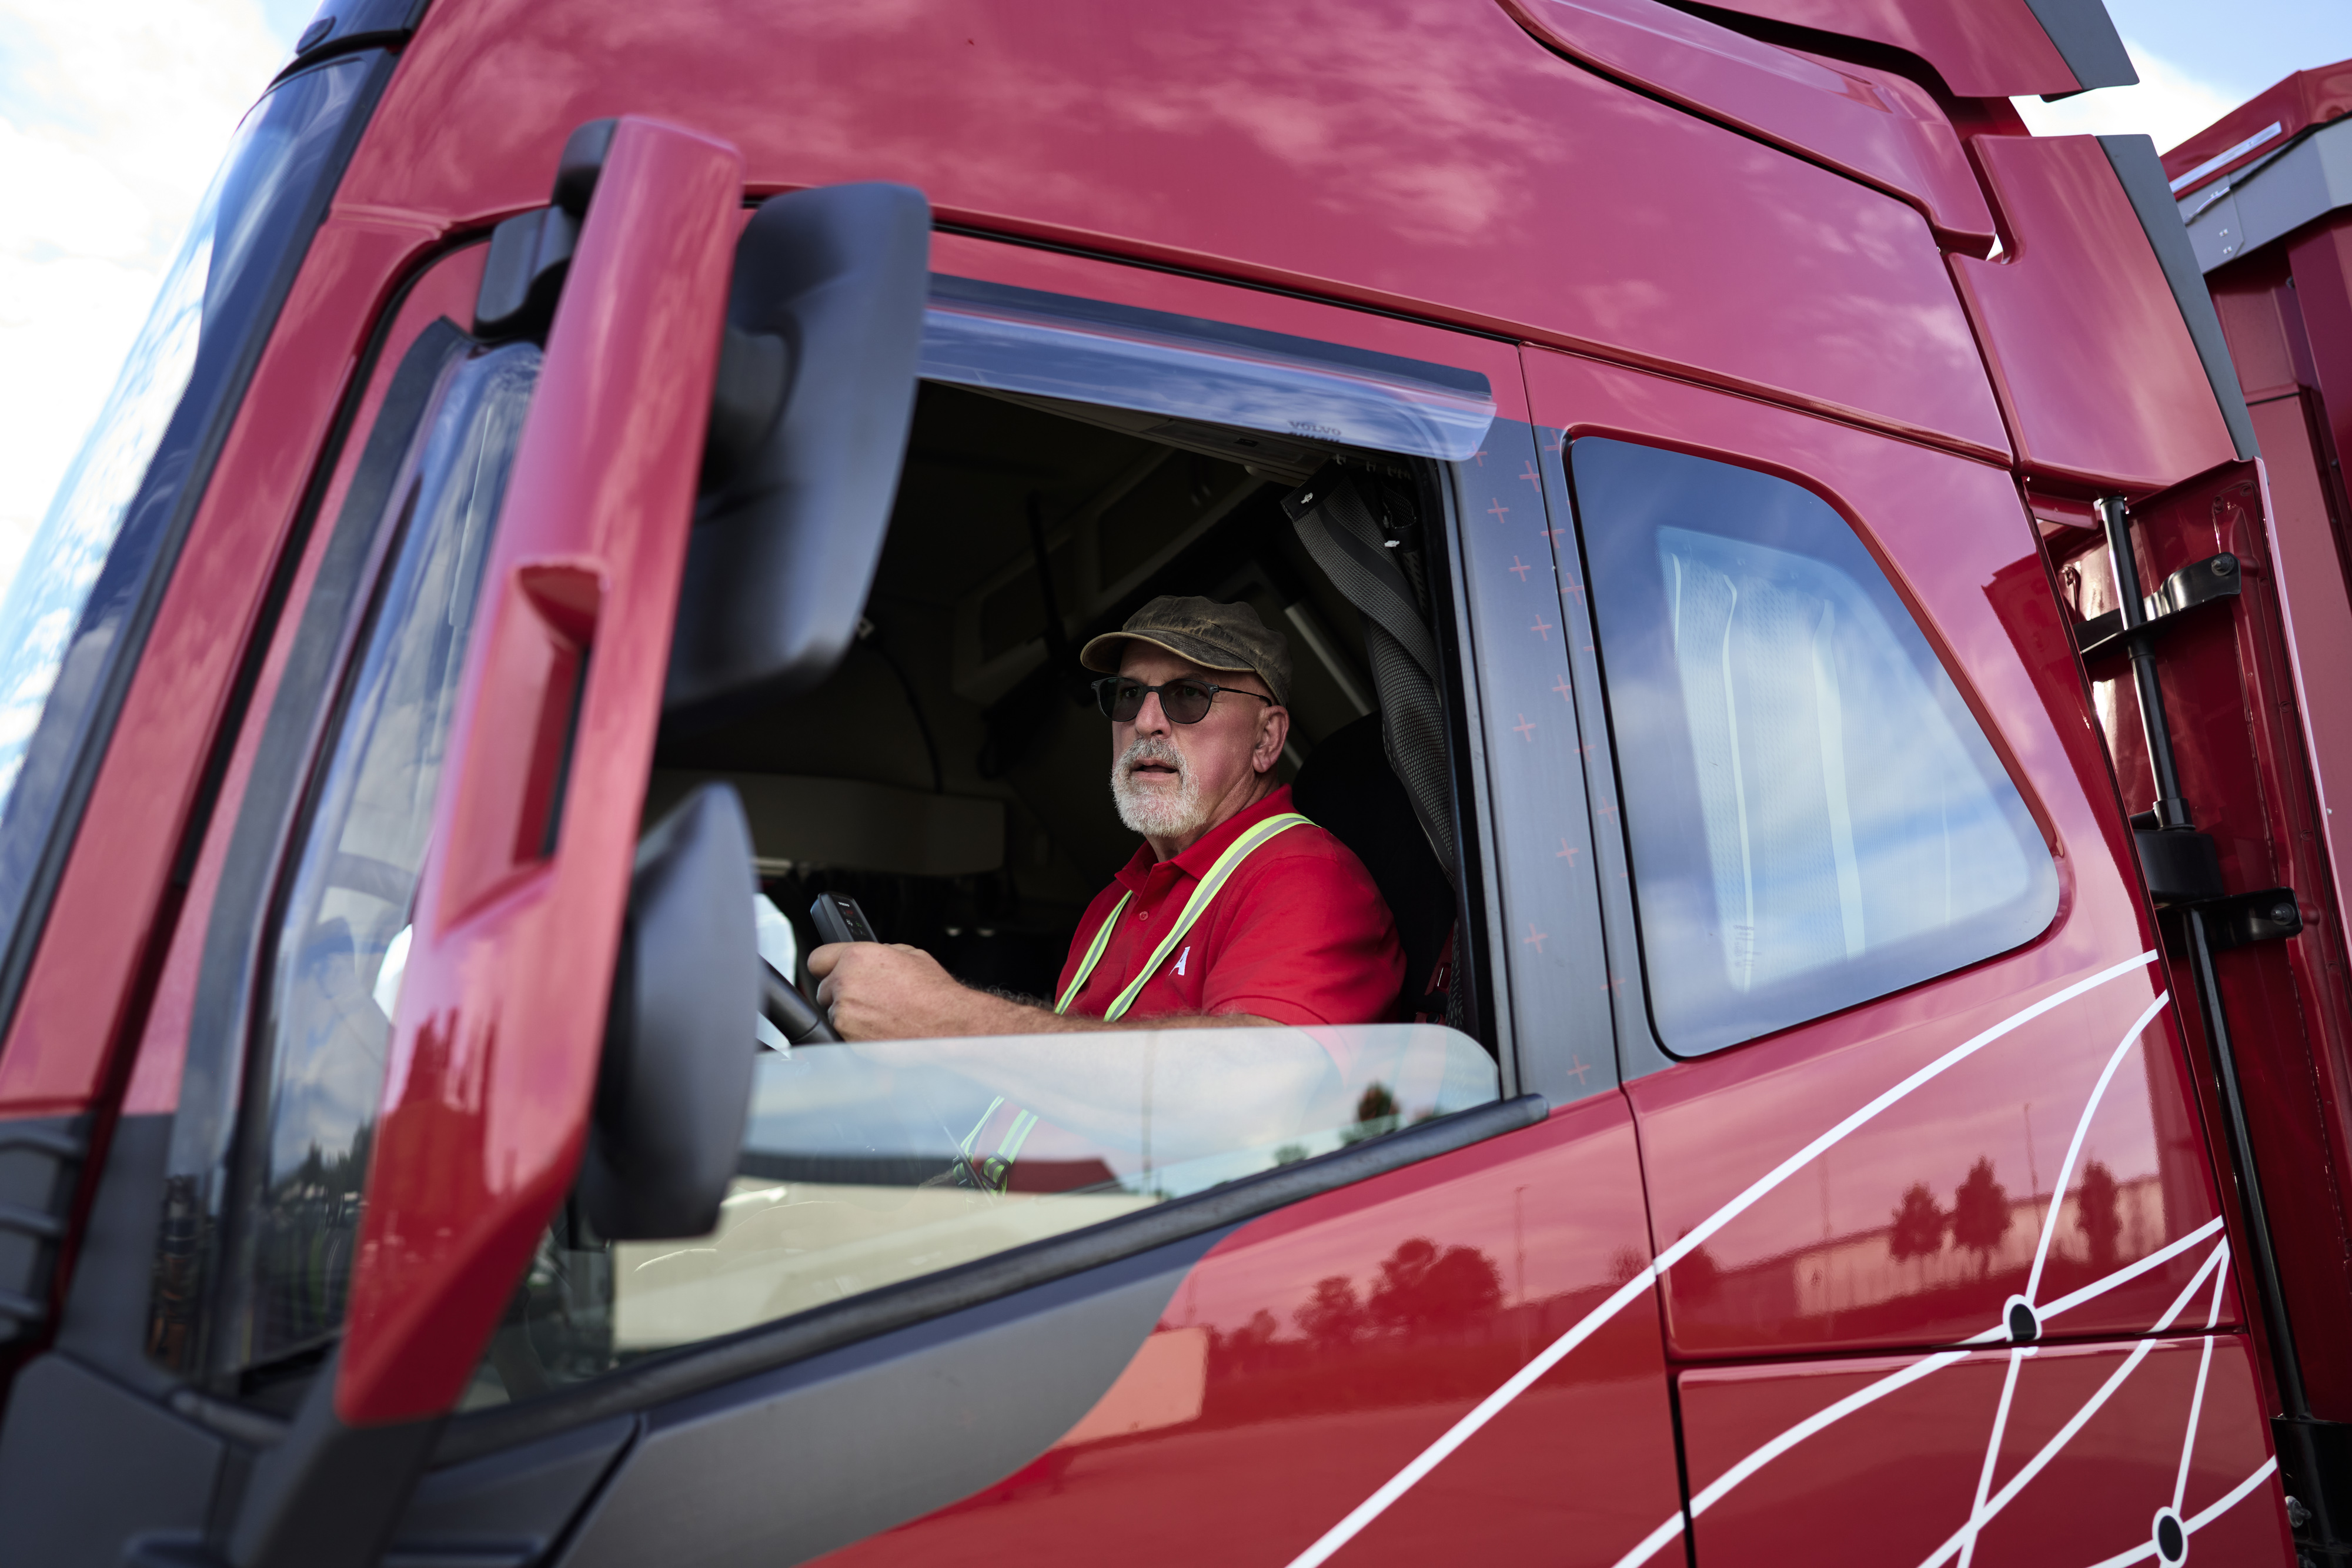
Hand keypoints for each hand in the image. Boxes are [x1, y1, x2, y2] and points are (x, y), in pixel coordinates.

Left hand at [808, 942, 1022, 1040]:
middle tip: (868, 997)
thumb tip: (867, 958)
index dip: (827, 966)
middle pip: (824, 989)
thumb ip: (877, 954)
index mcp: (856, 957)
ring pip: (834, 1014)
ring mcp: (845, 1014)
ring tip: (880, 1014)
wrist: (947, 1026)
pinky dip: (857, 1034)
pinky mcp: (848, 1039)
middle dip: (840, 993)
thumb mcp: (908, 955)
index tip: (833, 972)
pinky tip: (880, 1028)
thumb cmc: (934, 993)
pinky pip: (843, 1034)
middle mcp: (845, 984)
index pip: (817, 959)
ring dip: (850, 1014)